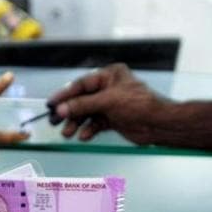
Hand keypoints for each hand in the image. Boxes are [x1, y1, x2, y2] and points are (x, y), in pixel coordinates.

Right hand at [47, 63, 168, 144]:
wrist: (159, 124)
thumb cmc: (141, 105)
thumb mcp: (108, 101)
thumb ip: (82, 105)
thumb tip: (61, 109)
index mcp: (109, 76)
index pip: (81, 84)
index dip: (65, 94)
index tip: (52, 103)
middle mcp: (109, 88)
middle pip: (82, 99)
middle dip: (70, 112)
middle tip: (56, 120)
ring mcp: (111, 104)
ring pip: (87, 113)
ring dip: (77, 123)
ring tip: (68, 133)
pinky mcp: (113, 119)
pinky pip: (95, 123)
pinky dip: (88, 130)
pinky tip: (83, 136)